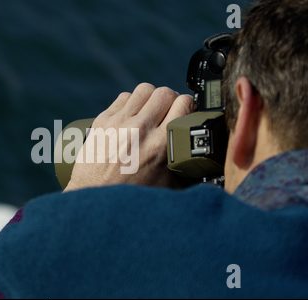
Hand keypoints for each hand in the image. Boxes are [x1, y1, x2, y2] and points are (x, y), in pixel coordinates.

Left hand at [64, 83, 192, 191]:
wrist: (97, 201)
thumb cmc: (134, 196)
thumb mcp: (171, 186)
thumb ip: (190, 169)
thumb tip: (210, 162)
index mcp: (162, 145)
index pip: (184, 104)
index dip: (188, 107)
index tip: (185, 114)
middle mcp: (140, 130)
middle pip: (164, 93)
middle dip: (170, 101)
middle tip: (167, 114)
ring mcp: (119, 123)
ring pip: (144, 90)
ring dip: (150, 99)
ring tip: (149, 113)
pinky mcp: (102, 122)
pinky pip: (123, 98)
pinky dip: (130, 104)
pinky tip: (131, 117)